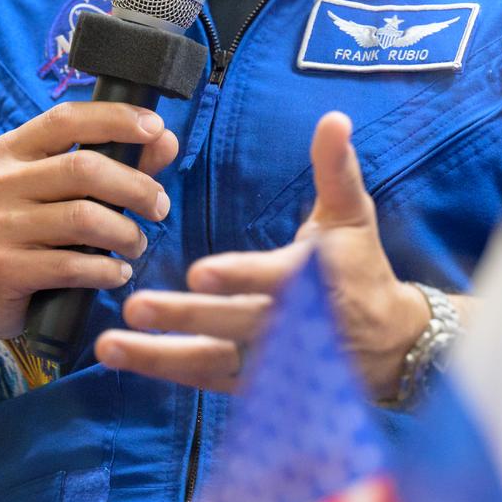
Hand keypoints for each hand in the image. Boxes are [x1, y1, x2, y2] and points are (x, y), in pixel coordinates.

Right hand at [0, 102, 177, 344]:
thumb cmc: (20, 235)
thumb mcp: (52, 192)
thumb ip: (109, 164)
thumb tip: (165, 139)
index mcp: (8, 150)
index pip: (67, 118)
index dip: (116, 118)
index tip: (156, 127)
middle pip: (84, 168)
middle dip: (136, 186)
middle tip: (160, 206)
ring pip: (83, 218)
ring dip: (126, 233)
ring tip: (137, 244)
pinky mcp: (3, 268)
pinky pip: (72, 265)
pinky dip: (106, 270)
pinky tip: (117, 273)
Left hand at [94, 111, 428, 396]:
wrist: (391, 345)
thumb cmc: (360, 267)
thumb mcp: (353, 216)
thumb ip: (336, 168)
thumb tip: (335, 117)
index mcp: (310, 280)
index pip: (270, 280)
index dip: (237, 277)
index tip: (198, 273)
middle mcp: (287, 327)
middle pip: (230, 324)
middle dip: (184, 318)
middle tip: (135, 307)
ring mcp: (268, 363)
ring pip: (209, 361)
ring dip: (158, 355)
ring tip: (110, 345)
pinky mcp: (252, 383)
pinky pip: (203, 378)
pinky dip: (163, 371)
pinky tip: (119, 357)